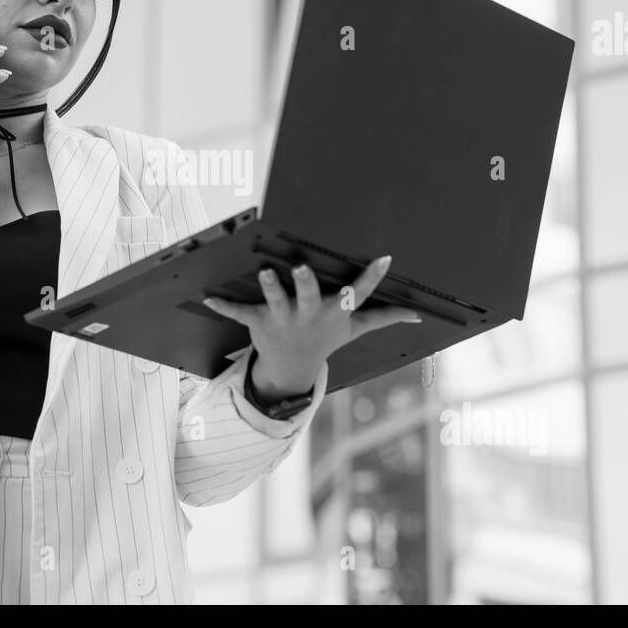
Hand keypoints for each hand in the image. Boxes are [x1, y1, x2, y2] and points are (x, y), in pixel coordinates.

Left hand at [202, 255, 422, 396]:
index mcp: (334, 313)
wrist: (292, 368)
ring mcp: (284, 319)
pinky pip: (241, 313)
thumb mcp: (355, 329)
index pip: (356, 294)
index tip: (383, 259)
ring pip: (276, 301)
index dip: (371, 278)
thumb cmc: (326, 338)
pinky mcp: (259, 322)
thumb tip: (419, 316)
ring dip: (270, 288)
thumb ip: (384, 318)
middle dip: (306, 283)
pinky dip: (224, 306)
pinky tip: (208, 296)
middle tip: (303, 267)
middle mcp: (310, 315)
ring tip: (265, 272)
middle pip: (310, 297)